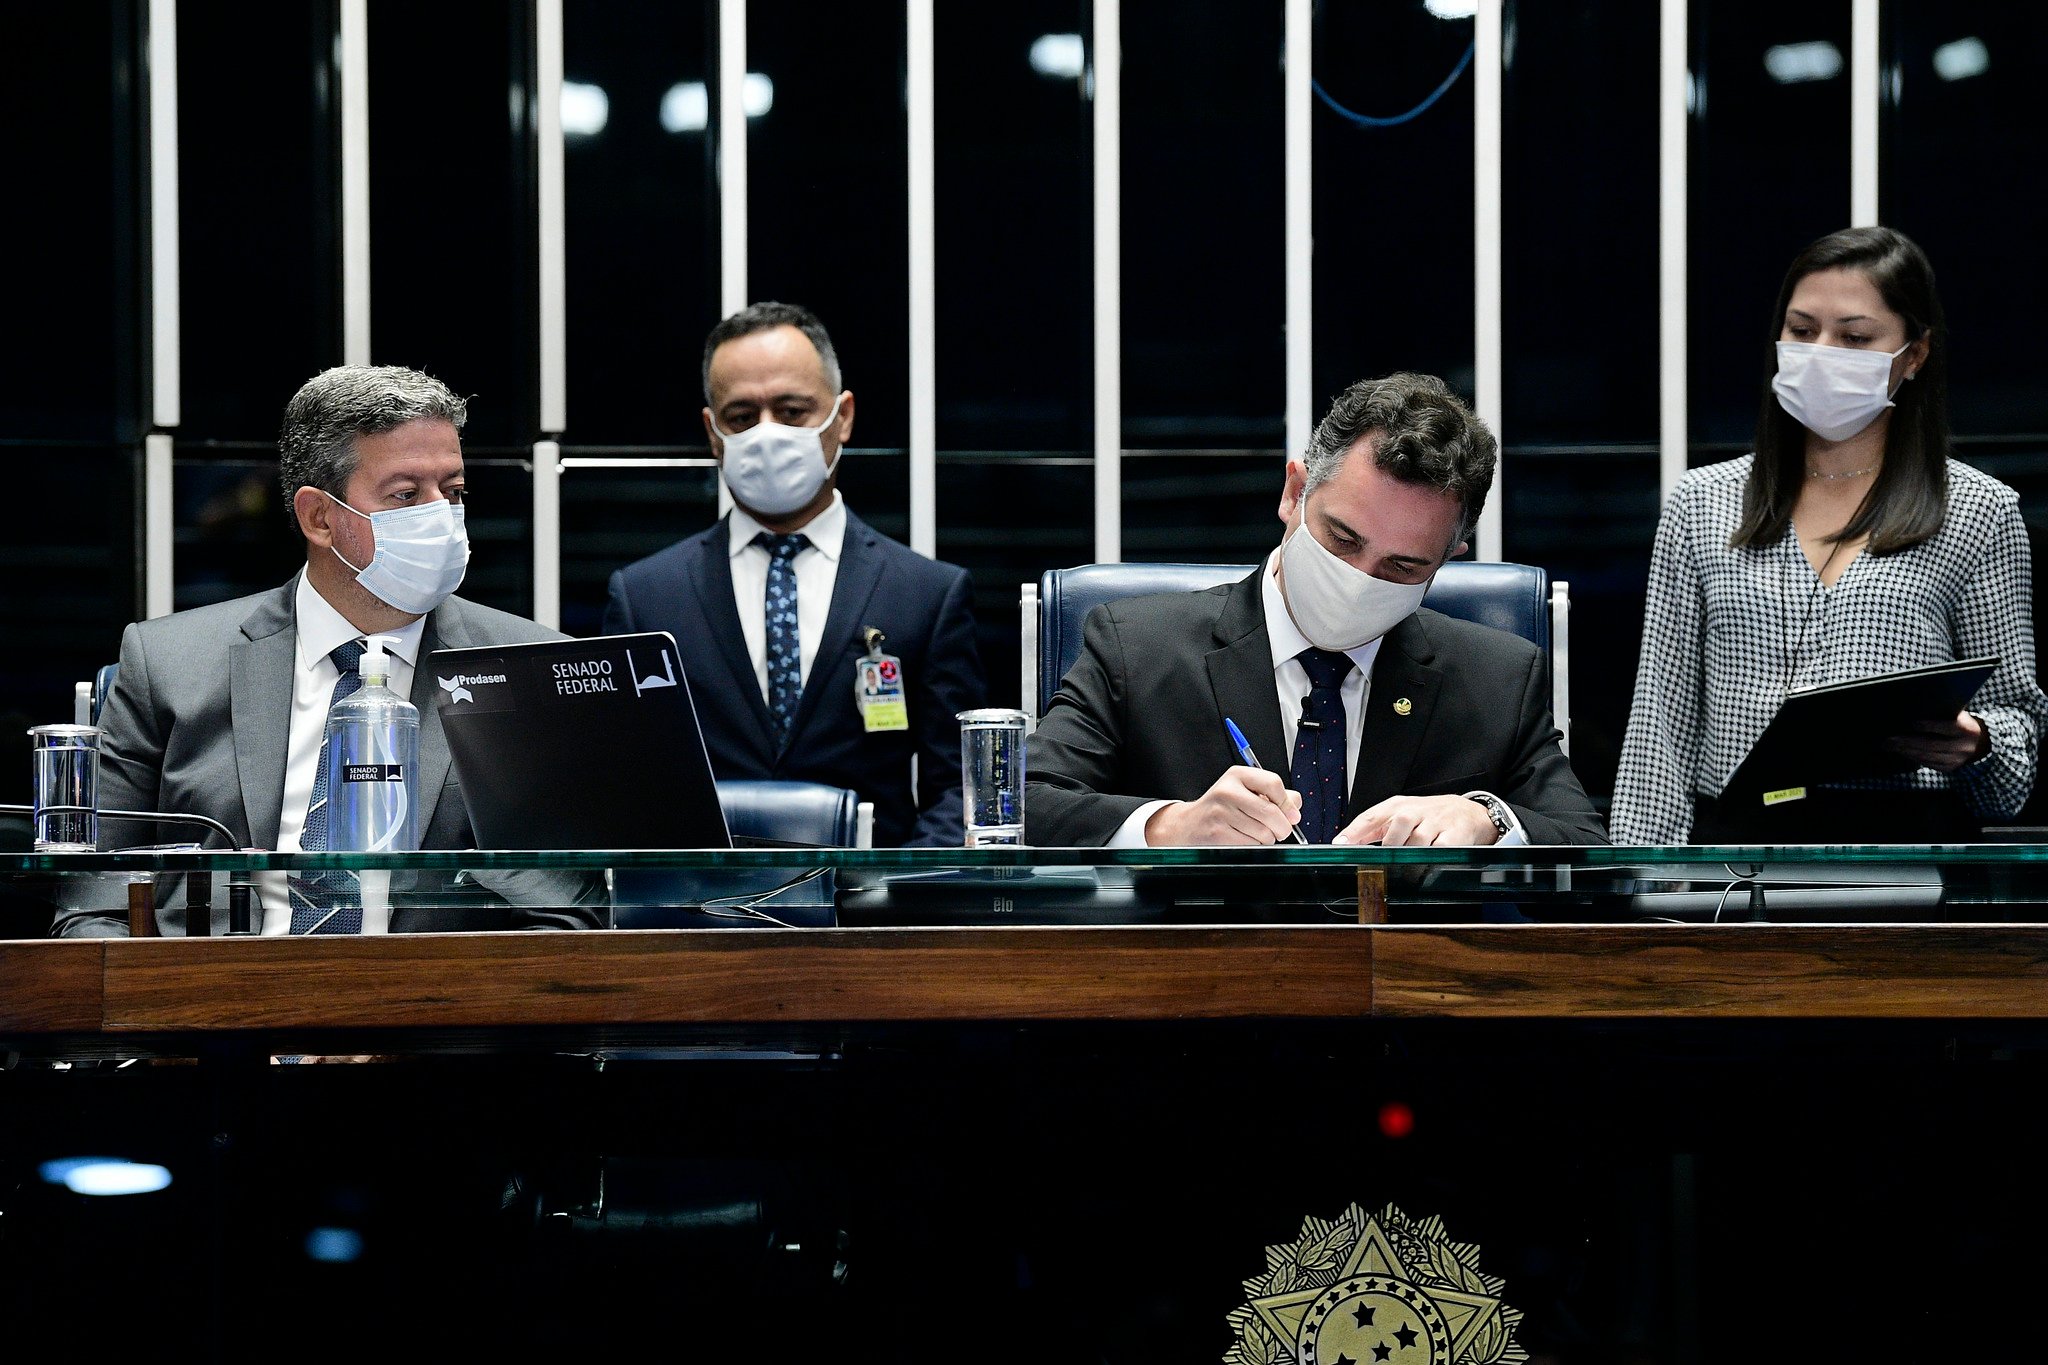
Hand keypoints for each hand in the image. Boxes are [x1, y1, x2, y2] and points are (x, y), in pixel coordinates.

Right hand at [1145, 766, 1301, 845]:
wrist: (1190, 824)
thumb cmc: (1224, 808)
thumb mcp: (1247, 792)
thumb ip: (1275, 795)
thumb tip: (1295, 807)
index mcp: (1237, 775)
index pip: (1273, 784)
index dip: (1287, 803)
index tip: (1292, 814)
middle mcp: (1228, 790)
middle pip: (1271, 812)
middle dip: (1282, 827)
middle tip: (1280, 830)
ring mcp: (1221, 812)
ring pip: (1263, 832)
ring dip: (1266, 838)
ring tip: (1255, 832)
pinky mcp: (1218, 833)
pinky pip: (1251, 845)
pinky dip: (1253, 846)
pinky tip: (1243, 839)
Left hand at [1335, 795, 1499, 846]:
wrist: (1468, 812)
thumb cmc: (1428, 816)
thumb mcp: (1400, 814)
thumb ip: (1374, 828)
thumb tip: (1347, 843)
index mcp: (1397, 807)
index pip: (1370, 817)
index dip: (1354, 832)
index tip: (1340, 845)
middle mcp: (1414, 812)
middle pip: (1393, 832)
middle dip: (1388, 850)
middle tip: (1387, 862)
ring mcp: (1434, 822)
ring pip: (1414, 843)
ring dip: (1409, 856)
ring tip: (1409, 863)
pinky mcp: (1453, 834)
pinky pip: (1437, 849)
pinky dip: (1430, 858)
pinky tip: (1427, 861)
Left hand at [1886, 710, 1990, 771]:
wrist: (1979, 742)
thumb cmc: (1960, 722)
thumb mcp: (1957, 715)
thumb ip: (1942, 713)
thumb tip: (1915, 708)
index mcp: (1966, 729)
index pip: (1946, 727)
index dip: (1929, 726)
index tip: (1911, 723)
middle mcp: (1964, 746)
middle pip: (1932, 745)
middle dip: (1908, 742)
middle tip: (1889, 739)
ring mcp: (1958, 759)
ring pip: (1929, 756)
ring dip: (1907, 751)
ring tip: (1891, 746)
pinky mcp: (1951, 768)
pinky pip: (1929, 764)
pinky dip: (1914, 758)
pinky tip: (1902, 752)